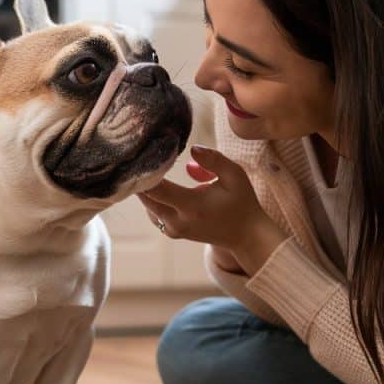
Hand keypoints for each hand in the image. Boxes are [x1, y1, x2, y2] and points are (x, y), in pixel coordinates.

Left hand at [137, 145, 286, 275]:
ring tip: (145, 166)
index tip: (143, 154)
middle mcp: (178, 221)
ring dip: (145, 189)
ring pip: (147, 206)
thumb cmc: (242, 202)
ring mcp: (173, 230)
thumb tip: (192, 148)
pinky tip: (154, 182)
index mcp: (192, 206)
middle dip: (140, 178)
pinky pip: (153, 213)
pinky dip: (151, 199)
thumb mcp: (235, 176)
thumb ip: (214, 160)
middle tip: (138, 156)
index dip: (145, 172)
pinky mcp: (172, 232)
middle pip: (145, 198)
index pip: (157, 190)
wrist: (245, 235)